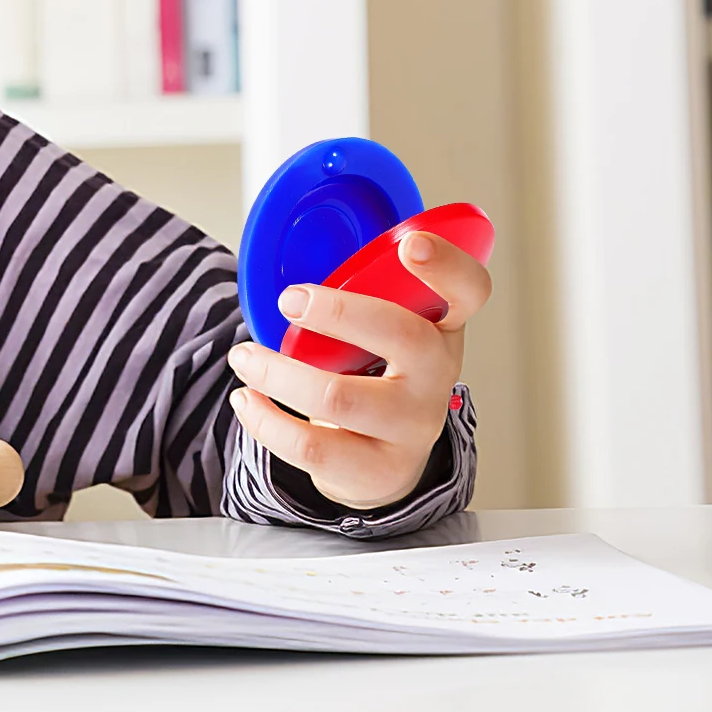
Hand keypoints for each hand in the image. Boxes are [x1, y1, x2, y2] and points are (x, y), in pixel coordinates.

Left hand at [226, 232, 491, 510]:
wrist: (383, 457)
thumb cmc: (376, 371)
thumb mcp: (383, 326)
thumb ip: (361, 288)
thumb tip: (299, 242)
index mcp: (442, 326)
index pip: (469, 292)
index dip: (447, 266)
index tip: (412, 244)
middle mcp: (437, 375)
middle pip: (403, 336)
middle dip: (338, 311)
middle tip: (287, 298)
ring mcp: (413, 427)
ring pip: (340, 396)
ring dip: (277, 371)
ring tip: (242, 356)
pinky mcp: (378, 470)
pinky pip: (313, 448)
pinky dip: (266, 420)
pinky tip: (247, 399)